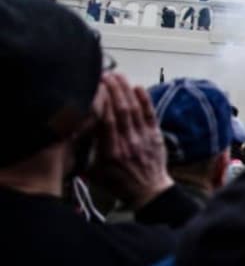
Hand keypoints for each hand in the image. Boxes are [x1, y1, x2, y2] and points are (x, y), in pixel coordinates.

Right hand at [88, 73, 173, 208]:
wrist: (148, 191)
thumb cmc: (117, 182)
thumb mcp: (94, 172)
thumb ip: (83, 153)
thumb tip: (68, 136)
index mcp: (110, 151)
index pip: (105, 121)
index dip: (101, 101)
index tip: (94, 87)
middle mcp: (127, 142)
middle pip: (120, 110)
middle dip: (113, 90)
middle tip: (105, 75)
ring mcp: (143, 138)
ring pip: (135, 109)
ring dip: (126, 90)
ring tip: (118, 76)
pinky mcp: (156, 135)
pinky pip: (150, 114)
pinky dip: (145, 100)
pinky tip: (138, 87)